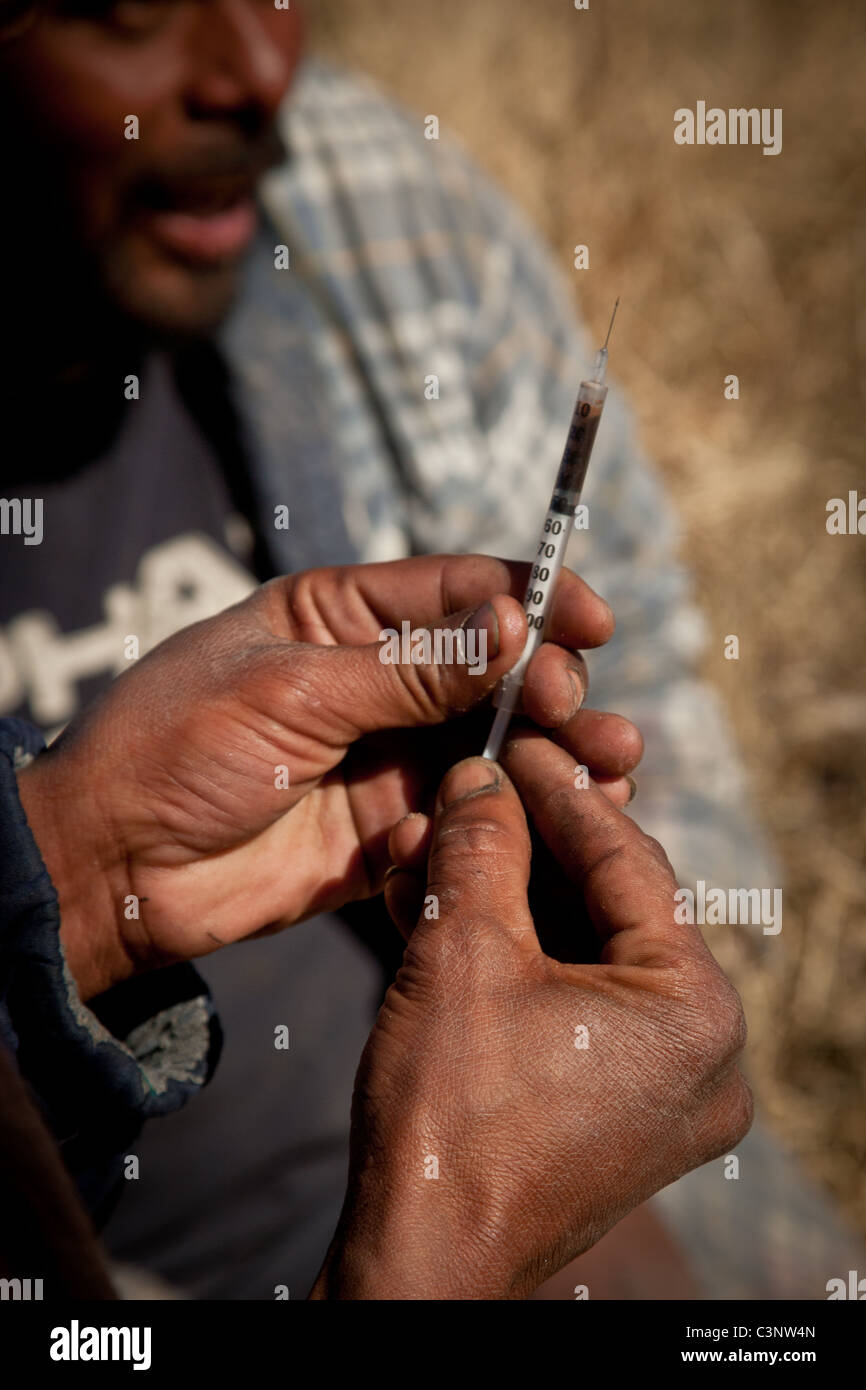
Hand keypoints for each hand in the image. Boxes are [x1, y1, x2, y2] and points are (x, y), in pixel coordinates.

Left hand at [16, 555, 638, 998]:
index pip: (457, 590)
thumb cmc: (175, 748)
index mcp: (340, 615)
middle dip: (551, 685)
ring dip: (551, 754)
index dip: (534, 598)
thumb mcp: (291, 690)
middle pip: (493, 670)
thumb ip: (409, 670)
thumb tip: (516, 626)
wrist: (113, 867)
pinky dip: (503, 821)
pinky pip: (464, 817)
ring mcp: (384, 755)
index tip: (592, 621)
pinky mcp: (388, 826)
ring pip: (492, 745)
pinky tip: (538, 831)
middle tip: (578, 710)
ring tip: (610, 767)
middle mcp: (374, 679)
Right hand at [312, 736, 751, 1299]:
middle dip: (532, 846)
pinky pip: (577, 1003)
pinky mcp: (622, 1111)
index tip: (517, 744)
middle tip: (484, 788)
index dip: (560, 792)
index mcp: (696, 1010)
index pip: (628, 861)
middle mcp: (705, 1053)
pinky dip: (520, 958)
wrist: (418, 1261)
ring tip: (452, 846)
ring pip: (588, 952)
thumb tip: (484, 778)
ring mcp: (667, 1090)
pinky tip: (457, 911)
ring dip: (513, 899)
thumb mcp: (461, 952)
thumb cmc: (447, 1119)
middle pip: (612, 905)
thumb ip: (482, 847)